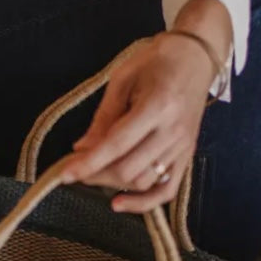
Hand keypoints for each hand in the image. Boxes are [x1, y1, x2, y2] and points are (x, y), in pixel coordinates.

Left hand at [62, 29, 218, 212]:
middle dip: (97, 174)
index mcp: (157, 106)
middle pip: (129, 170)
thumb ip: (103, 117)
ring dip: (114, 184)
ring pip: (143, 182)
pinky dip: (143, 203)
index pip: (117, 145)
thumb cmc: (157, 61)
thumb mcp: (123, 79)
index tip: (65, 174)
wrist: (196, 58)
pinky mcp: (188, 156)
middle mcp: (173, 131)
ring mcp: (183, 147)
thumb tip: (82, 148)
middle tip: (77, 167)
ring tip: (97, 173)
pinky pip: (167, 190)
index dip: (89, 163)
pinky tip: (120, 203)